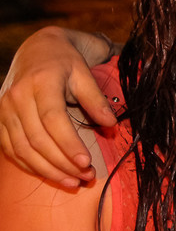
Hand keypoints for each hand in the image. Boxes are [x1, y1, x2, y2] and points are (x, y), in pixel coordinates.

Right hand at [0, 27, 116, 185]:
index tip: (87, 162)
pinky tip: (52, 174)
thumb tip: (111, 125)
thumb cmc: (65, 61)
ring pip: (23, 149)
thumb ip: (96, 99)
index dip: (69, 144)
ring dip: (48, 170)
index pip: (53, 120)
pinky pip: (12, 150)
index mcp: (41, 83)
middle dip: (62, 163)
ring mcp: (4, 110)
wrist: (36, 49)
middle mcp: (17, 98)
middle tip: (86, 176)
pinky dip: (30, 166)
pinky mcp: (0, 121)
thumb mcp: (84, 72)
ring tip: (74, 181)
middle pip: (37, 139)